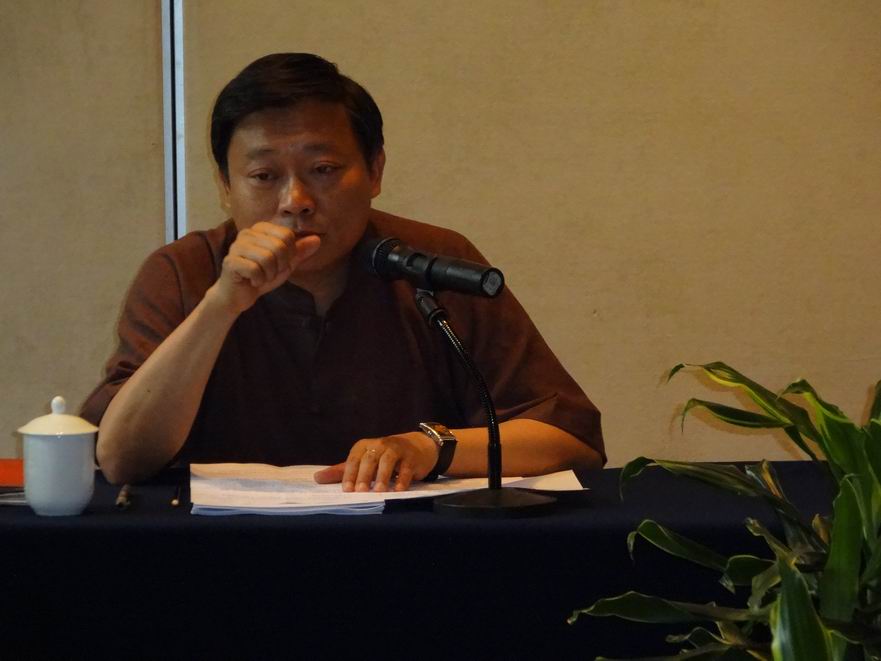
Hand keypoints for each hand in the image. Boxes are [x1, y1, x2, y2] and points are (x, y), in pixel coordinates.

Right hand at [209, 222, 320, 314]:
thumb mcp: (286, 264)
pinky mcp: (230, 261)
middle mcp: (247, 233)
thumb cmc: (262, 276)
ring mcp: (236, 246)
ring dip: (268, 275)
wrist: (238, 295)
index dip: (289, 255)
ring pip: (267, 258)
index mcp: (261, 228)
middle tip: (269, 273)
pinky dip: (258, 280)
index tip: (279, 264)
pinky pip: (254, 270)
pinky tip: (251, 281)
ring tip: (260, 277)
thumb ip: (300, 252)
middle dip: (279, 266)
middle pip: (278, 246)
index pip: (287, 235)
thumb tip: (317, 240)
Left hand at [313, 432, 438, 491]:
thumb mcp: (362, 461)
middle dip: (364, 475)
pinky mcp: (411, 457)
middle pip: (369, 459)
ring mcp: (396, 449)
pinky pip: (406, 468)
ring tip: (378, 491)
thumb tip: (316, 478)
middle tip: (360, 492)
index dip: (349, 474)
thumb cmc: (383, 456)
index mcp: (364, 446)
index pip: (354, 459)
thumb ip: (341, 471)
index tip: (347, 490)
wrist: (416, 447)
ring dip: (382, 477)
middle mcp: (379, 445)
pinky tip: (398, 490)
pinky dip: (402, 479)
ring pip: (387, 461)